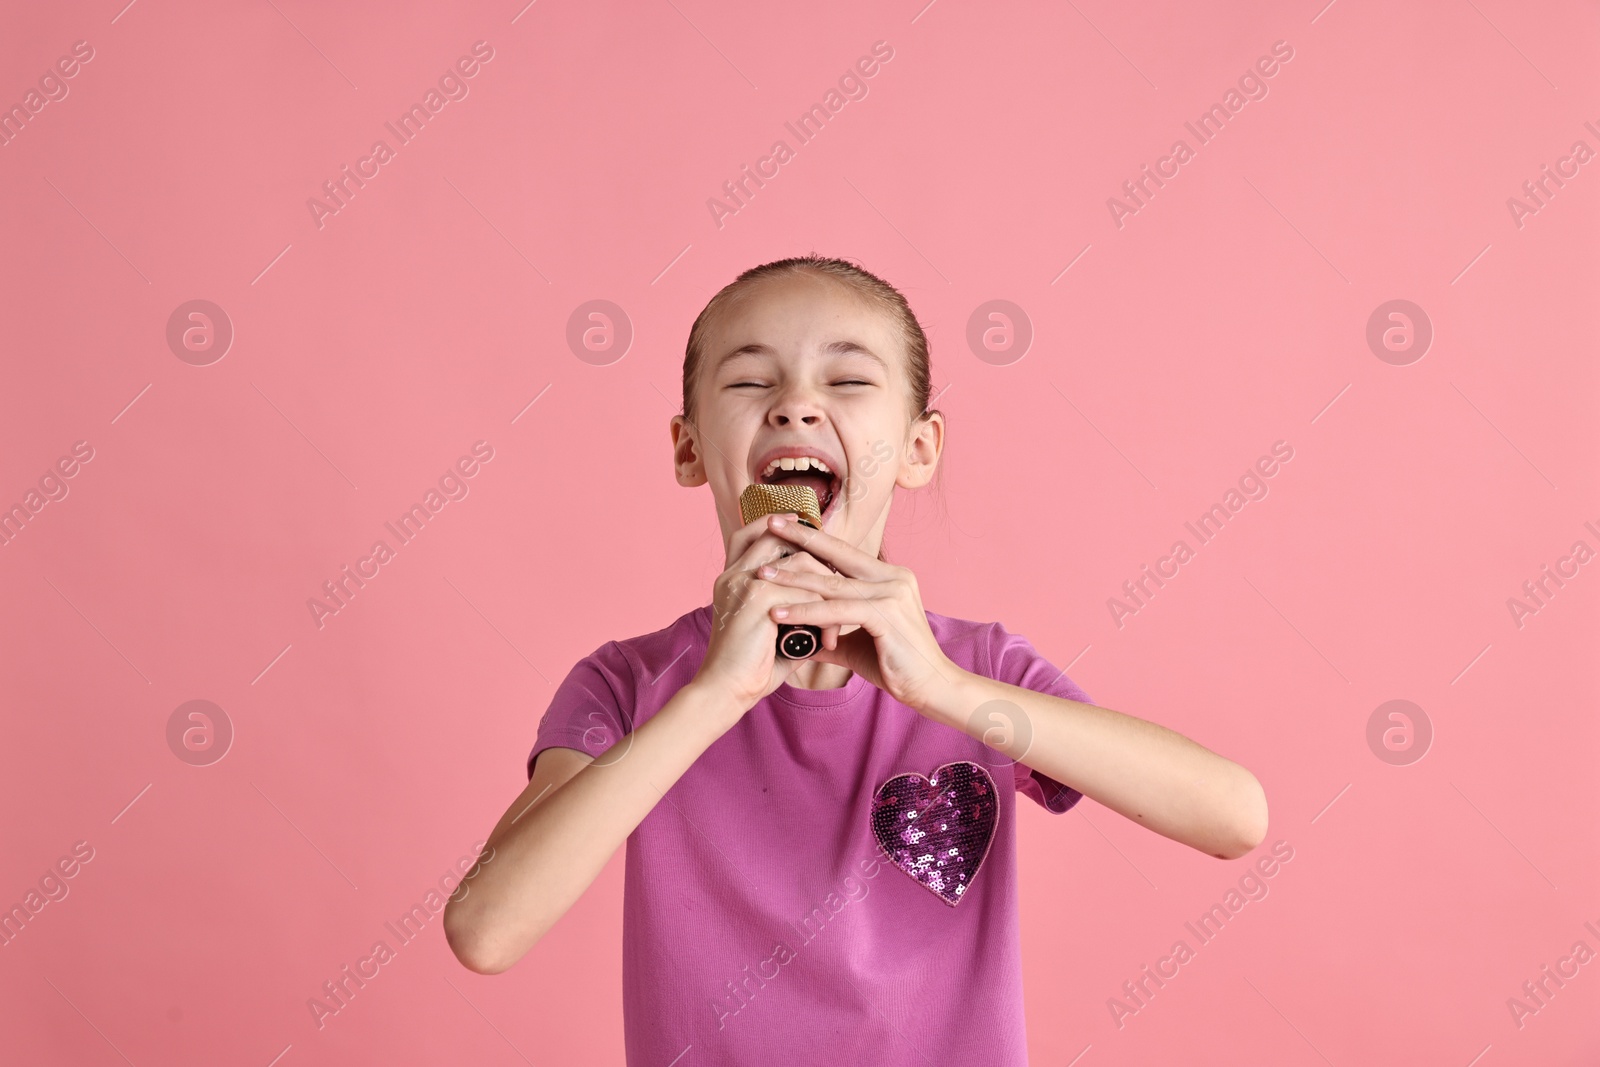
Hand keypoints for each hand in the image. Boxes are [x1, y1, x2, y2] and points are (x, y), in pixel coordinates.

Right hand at [694, 512, 843, 715]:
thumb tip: (823, 602)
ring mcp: (744, 582)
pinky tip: (827, 641)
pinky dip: (824, 617)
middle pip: (778, 537)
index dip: (774, 526)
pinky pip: (807, 594)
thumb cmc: (749, 668)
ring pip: (802, 565)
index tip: (803, 530)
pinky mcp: (758, 597)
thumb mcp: (769, 629)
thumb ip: (789, 607)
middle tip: (839, 587)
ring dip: (826, 593)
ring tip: (833, 629)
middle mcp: (733, 574)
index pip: (749, 534)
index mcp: (731, 578)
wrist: (725, 692)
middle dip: (815, 556)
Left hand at [754, 514, 961, 714]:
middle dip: (801, 539)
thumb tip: (799, 638)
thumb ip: (828, 635)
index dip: (813, 538)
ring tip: (762, 575)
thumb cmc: (894, 665)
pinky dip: (806, 612)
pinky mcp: (888, 614)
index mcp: (888, 577)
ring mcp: (893, 593)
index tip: (784, 525)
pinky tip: (779, 613)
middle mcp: (893, 577)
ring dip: (794, 579)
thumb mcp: (854, 644)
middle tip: (769, 523)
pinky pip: (837, 610)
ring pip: (832, 583)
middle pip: (838, 554)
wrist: (931, 688)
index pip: (844, 552)